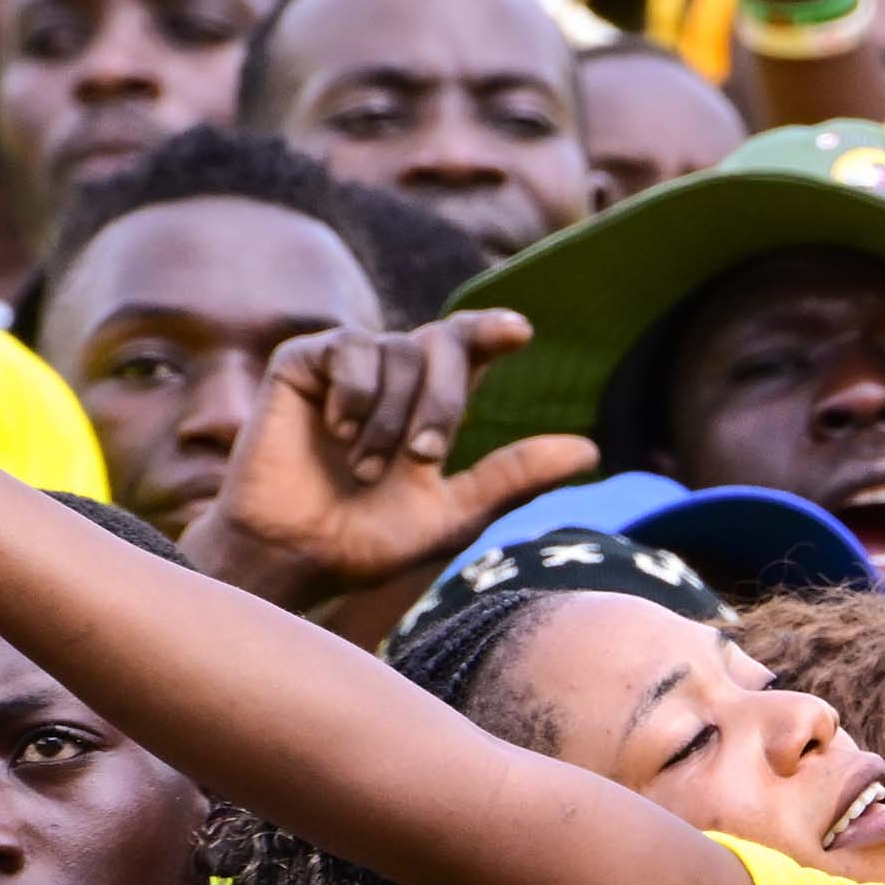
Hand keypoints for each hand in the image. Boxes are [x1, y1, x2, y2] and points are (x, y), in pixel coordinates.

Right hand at [183, 314, 595, 603]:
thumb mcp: (454, 512)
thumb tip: (592, 450)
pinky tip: (335, 432)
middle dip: (444, 400)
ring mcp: (347, 366)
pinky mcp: (301, 363)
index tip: (519, 333)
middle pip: (443, 341)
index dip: (493, 328)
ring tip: (362, 467)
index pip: (469, 344)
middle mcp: (393, 376)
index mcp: (431, 404)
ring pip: (399, 351)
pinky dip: (355, 394)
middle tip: (423, 458)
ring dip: (391, 417)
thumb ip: (515, 475)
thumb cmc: (369, 541)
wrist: (292, 556)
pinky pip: (350, 348)